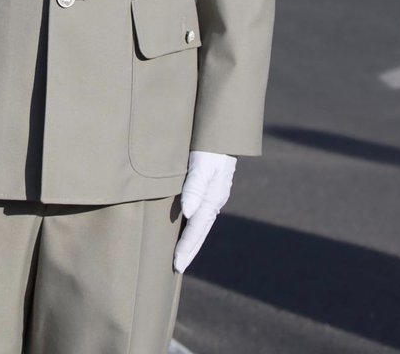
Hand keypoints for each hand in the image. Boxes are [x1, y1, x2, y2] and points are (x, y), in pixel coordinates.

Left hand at [173, 150, 235, 272]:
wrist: (222, 131)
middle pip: (200, 230)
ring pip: (202, 223)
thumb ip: (193, 187)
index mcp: (212, 198)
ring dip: (192, 239)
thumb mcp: (201, 164)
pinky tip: (187, 226)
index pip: (196, 229)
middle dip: (190, 249)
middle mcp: (214, 199)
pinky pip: (201, 212)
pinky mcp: (211, 186)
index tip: (176, 264)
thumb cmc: (210, 147)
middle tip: (178, 267)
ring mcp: (214, 194)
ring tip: (182, 254)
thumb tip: (187, 213)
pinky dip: (194, 225)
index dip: (186, 246)